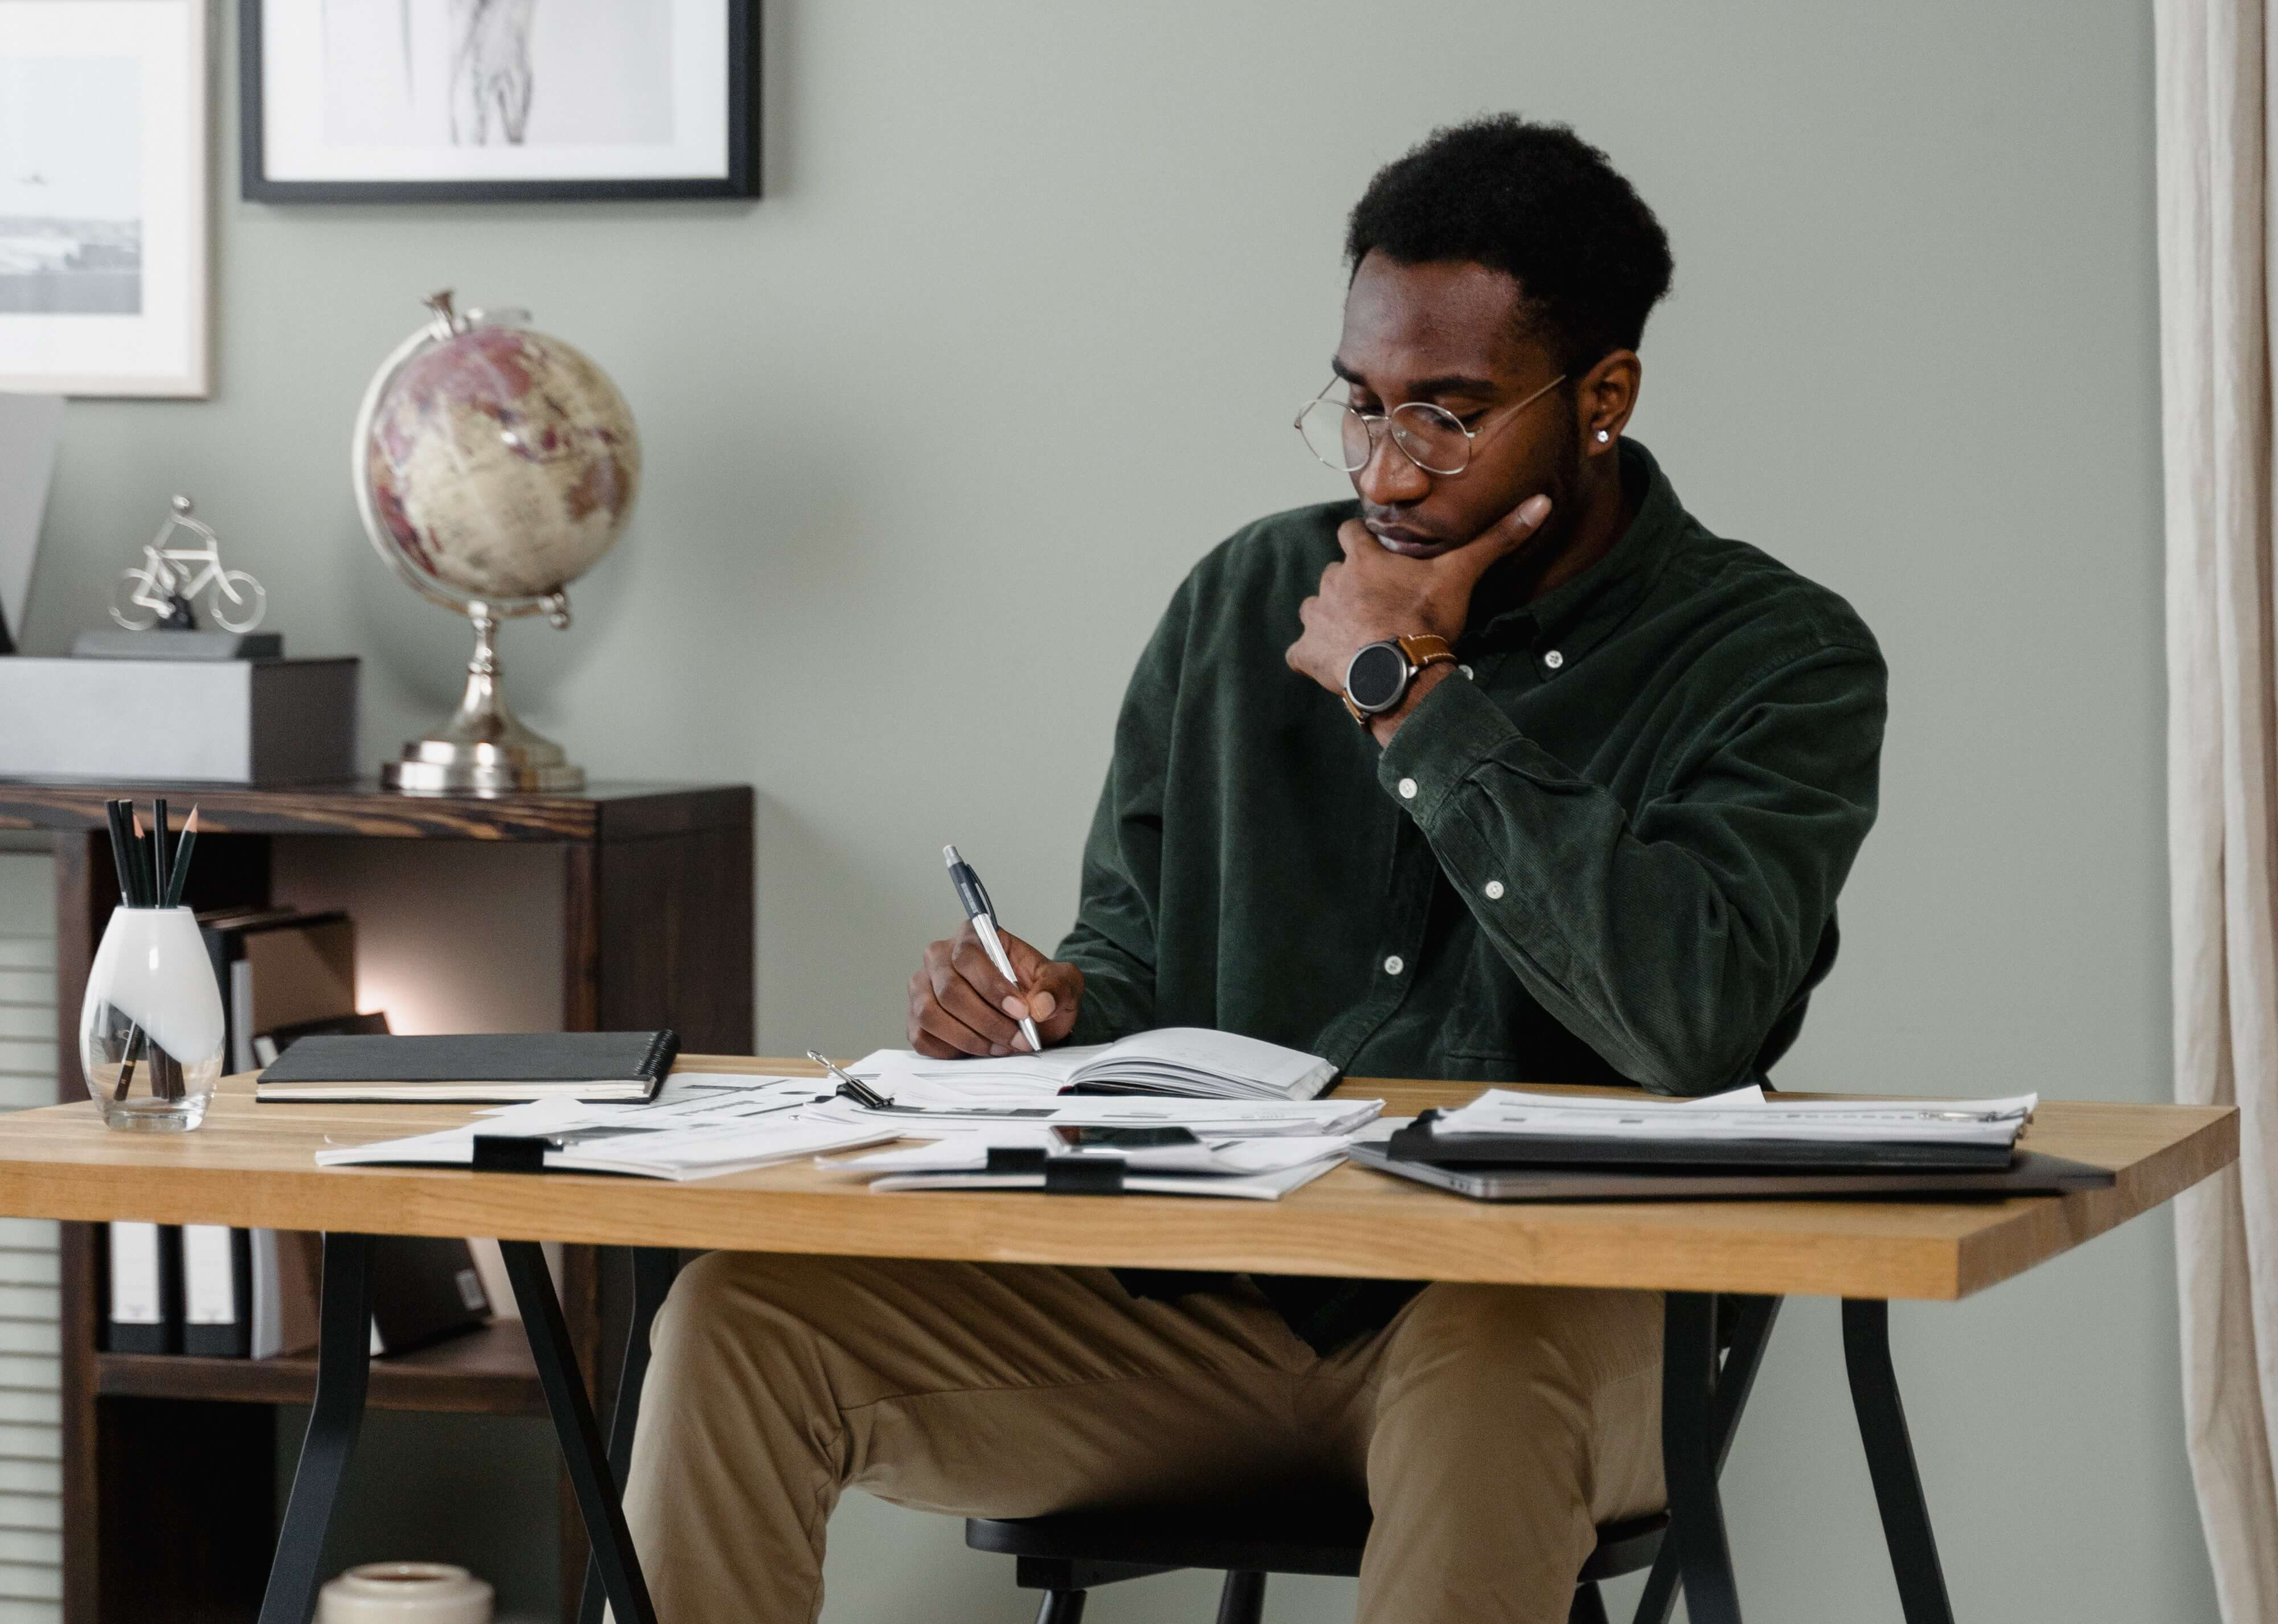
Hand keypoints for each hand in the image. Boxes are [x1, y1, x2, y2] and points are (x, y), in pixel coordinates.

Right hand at [907, 920, 1084, 1057]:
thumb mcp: (1062, 983)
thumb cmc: (1039, 991)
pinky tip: (980, 1050)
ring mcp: (923, 989)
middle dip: (987, 1021)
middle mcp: (939, 958)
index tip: (1021, 1012)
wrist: (1031, 1017)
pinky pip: (922, 1037)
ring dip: (970, 1038)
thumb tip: (1040, 1005)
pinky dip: (952, 1050)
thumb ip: (1057, 987)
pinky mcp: (917, 1019)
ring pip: (931, 1015)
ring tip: (1002, 1047)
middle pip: (949, 990)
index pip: (968, 956)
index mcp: (972, 936)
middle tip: (1018, 1039)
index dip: (993, 987)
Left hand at [1285, 493, 1553, 696]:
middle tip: (1376, 604)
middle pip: (1333, 573)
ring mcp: (1315, 618)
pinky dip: (1311, 657)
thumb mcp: (1462, 574)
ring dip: (1330, 619)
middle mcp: (1331, 582)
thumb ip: (1496, 539)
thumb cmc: (1425, 619)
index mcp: (1362, 559)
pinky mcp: (1305, 653)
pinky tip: (1333, 666)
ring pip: (1314, 609)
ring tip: (1357, 636)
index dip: (1360, 540)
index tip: (1374, 552)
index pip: (1349, 532)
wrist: (1398, 672)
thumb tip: (1540, 503)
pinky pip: (1299, 652)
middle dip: (1348, 585)